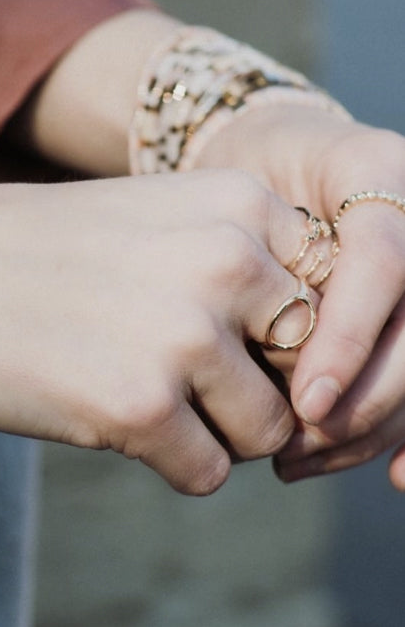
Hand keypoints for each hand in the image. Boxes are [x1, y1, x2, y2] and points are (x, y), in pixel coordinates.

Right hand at [0, 164, 314, 494]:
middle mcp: (228, 261)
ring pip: (268, 432)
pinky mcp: (139, 406)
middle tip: (172, 377)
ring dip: (208, 430)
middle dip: (251, 387)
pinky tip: (97, 412)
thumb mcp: (148, 224)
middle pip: (309, 370)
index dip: (281, 336)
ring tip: (129, 391)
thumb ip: (236, 270)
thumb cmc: (26, 250)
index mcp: (239, 203)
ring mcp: (185, 335)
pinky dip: (162, 460)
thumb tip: (310, 370)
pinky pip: (207, 474)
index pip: (330, 299)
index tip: (228, 345)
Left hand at [189, 106, 404, 487]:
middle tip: (296, 444)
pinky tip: (391, 475)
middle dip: (365, 401)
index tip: (305, 403)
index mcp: (374, 172)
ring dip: (374, 425)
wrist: (265, 151)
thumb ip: (256, 258)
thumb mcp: (237, 198)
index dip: (349, 339)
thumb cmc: (236, 178)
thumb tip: (267, 375)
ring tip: (300, 460)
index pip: (384, 263)